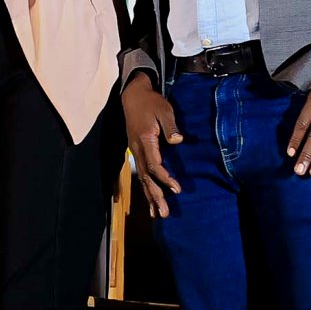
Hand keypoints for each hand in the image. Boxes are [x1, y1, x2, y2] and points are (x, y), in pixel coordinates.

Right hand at [122, 73, 183, 218]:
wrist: (133, 96)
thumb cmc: (151, 102)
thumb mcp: (164, 110)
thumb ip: (170, 126)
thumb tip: (178, 141)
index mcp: (145, 140)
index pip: (154, 165)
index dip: (165, 178)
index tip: (177, 189)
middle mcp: (138, 149)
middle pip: (146, 177)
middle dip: (155, 196)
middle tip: (164, 213)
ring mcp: (135, 152)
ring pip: (142, 179)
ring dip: (150, 197)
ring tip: (157, 214)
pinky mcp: (137, 152)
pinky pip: (141, 174)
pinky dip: (146, 189)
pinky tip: (150, 200)